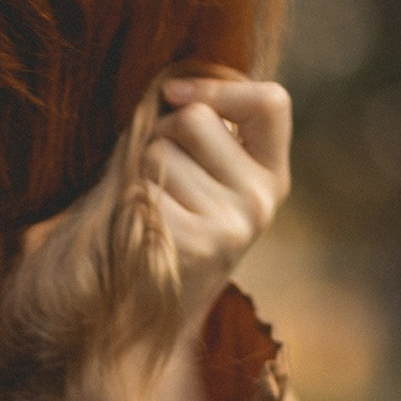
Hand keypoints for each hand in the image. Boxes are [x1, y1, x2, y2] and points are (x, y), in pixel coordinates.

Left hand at [145, 75, 291, 331]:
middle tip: (157, 176)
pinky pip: (142, 186)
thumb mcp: (198, 174)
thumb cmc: (161, 225)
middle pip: (195, 118)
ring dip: (139, 171)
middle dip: (160, 133)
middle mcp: (261, 200)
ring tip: (149, 209)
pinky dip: (128, 201)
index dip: (221, 86)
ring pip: (160, 151)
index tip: (174, 92)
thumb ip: (202, 128)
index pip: (272, 103)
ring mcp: (233, 225)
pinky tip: (140, 231)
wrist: (141, 314)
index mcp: (269, 176)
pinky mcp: (196, 244)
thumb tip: (173, 89)